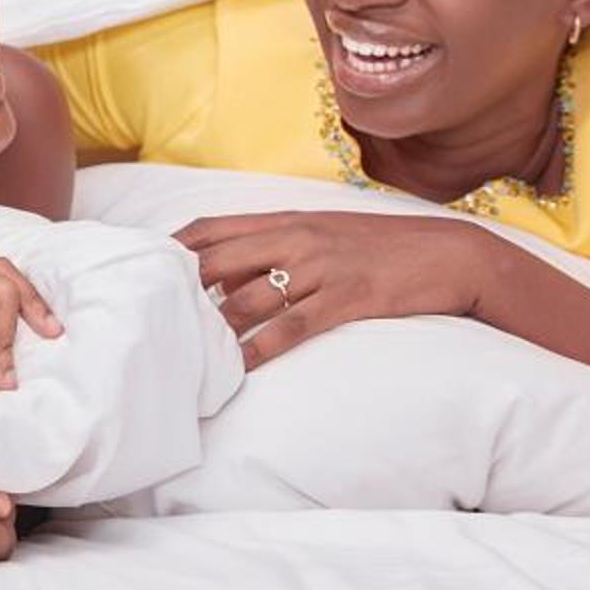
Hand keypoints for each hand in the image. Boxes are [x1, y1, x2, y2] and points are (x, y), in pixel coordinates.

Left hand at [172, 211, 500, 366]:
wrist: (448, 253)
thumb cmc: (380, 247)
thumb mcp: (323, 235)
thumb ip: (275, 249)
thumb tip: (227, 279)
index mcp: (287, 221)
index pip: (211, 228)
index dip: (172, 248)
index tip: (141, 268)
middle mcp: (297, 238)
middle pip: (217, 260)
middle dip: (179, 288)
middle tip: (147, 315)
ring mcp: (322, 268)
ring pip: (249, 297)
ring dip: (213, 326)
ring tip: (184, 351)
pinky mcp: (348, 298)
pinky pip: (293, 326)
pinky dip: (261, 349)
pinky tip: (238, 368)